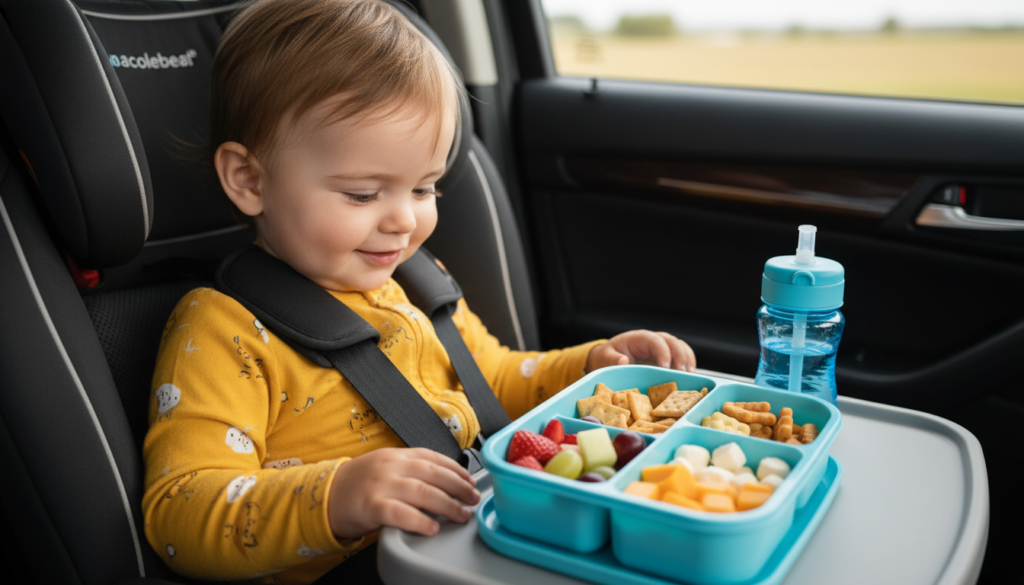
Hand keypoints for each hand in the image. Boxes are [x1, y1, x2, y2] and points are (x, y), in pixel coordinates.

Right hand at [327, 448, 479, 538]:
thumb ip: (410, 469)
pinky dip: (420, 521)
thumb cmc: (358, 484)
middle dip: (459, 486)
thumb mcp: (385, 467)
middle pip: (434, 474)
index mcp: (396, 455)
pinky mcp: (372, 506)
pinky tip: (433, 528)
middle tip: (473, 498)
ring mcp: (381, 485)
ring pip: (423, 492)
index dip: (456, 469)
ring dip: (448, 505)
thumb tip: (444, 481)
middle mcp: (391, 466)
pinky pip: (401, 513)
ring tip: (462, 514)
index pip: (433, 457)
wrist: (325, 496)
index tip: (471, 479)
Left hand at [586, 330, 695, 373]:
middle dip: (679, 356)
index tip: (665, 366)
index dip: (662, 352)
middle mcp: (653, 340)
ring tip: (689, 375)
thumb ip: (612, 359)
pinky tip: (690, 376)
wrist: (610, 358)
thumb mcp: (605, 358)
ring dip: (687, 359)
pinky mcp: (667, 356)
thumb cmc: (608, 357)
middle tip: (683, 372)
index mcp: (639, 338)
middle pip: (672, 342)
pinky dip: (688, 363)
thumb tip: (623, 361)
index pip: (655, 341)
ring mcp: (662, 347)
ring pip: (681, 346)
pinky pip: (682, 355)